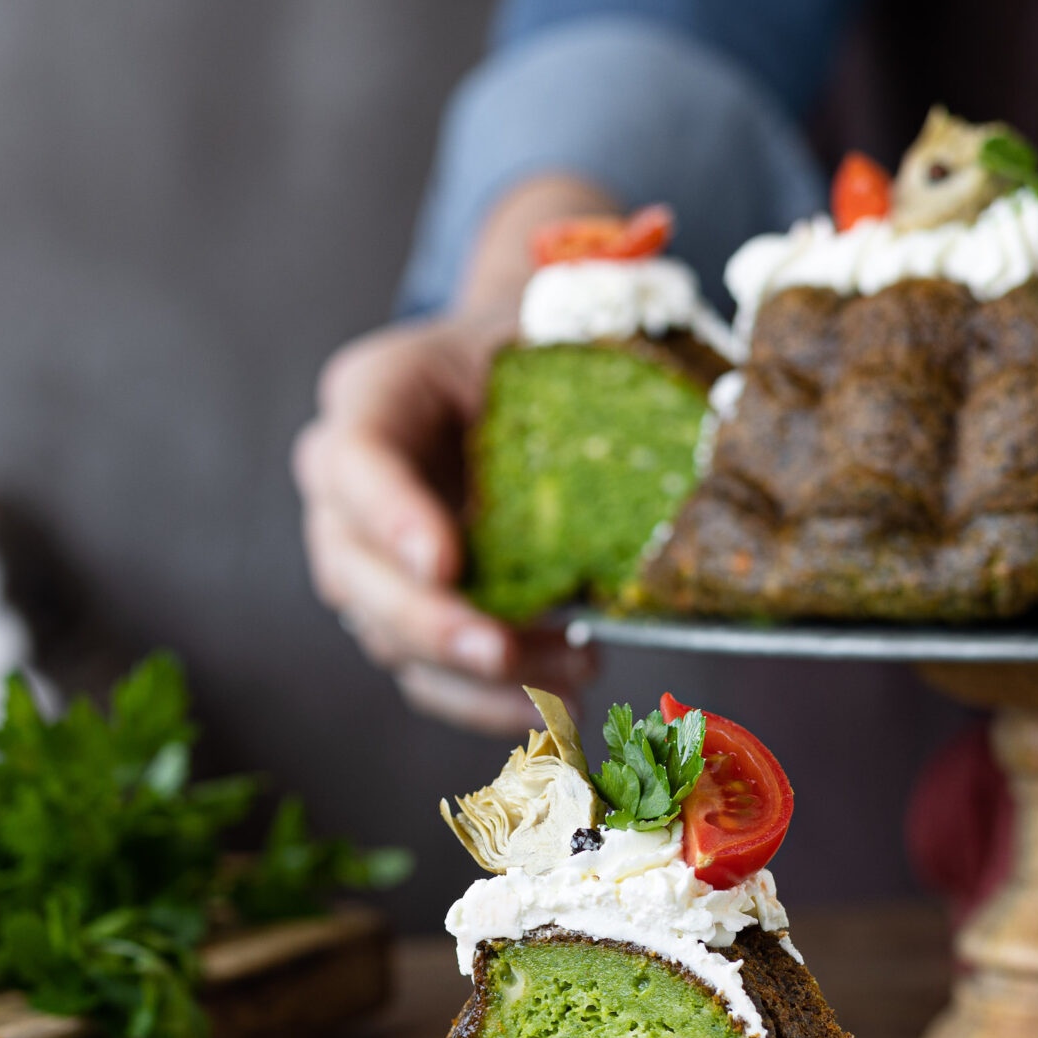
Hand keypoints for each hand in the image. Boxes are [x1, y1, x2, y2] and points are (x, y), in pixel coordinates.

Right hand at [295, 312, 594, 733]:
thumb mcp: (549, 332)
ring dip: (473, 672)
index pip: (358, 459)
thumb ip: (576, 371)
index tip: (445, 562)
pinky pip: (422, 671)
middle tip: (498, 651)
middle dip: (426, 621)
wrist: (513, 379)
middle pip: (353, 567)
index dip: (391, 516)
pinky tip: (548, 705)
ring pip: (386, 633)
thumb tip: (694, 429)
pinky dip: (482, 700)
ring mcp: (361, 553)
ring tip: (571, 673)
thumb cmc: (536, 352)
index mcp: (373, 394)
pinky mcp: (398, 608)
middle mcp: (342, 481)